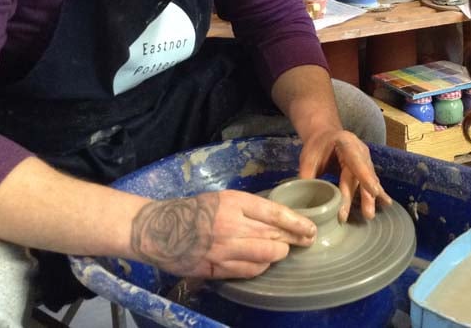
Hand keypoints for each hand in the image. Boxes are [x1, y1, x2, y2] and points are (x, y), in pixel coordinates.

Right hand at [130, 190, 315, 279]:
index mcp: (233, 202)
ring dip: (278, 253)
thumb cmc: (195, 210)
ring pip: (265, 256)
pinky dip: (261, 267)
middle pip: (274, 235)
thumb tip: (279, 219)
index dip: (297, 222)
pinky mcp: (216, 268)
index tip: (311, 228)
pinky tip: (264, 263)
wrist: (159, 229)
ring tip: (284, 250)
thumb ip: (249, 208)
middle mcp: (231, 225)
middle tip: (307, 240)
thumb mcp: (223, 199)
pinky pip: (249, 271)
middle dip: (294, 239)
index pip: (274, 213)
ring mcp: (223, 249)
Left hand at [297, 128, 391, 220]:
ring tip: (370, 214)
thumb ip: (307, 176)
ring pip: (368, 180)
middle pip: (363, 175)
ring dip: (370, 198)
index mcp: (346, 143)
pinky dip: (376, 194)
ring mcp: (365, 159)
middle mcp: (360, 151)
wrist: (325, 136)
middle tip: (367, 213)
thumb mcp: (308, 157)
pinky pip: (371, 182)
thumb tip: (303, 199)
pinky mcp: (366, 168)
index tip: (372, 189)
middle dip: (366, 195)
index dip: (364, 175)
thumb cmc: (318, 146)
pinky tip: (385, 204)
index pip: (356, 160)